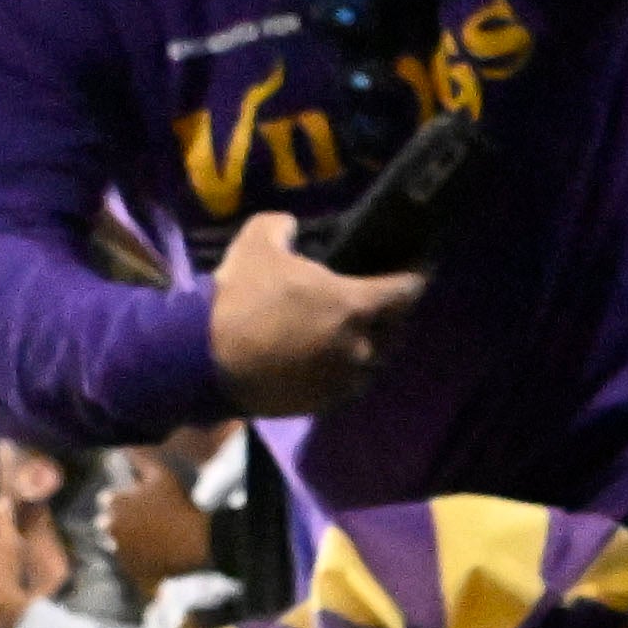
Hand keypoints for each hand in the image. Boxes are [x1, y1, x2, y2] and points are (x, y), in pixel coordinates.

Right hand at [205, 209, 422, 414]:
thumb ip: (281, 225)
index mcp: (355, 304)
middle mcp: (362, 344)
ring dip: (370, 341)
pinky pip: (351, 380)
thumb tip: (293, 225)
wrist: (208, 360)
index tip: (420, 269)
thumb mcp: (256, 242)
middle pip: (395, 326)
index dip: (415, 276)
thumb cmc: (238, 298)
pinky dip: (348, 366)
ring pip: (374, 356)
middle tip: (379, 299)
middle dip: (390, 311)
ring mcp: (347, 377)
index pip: (406, 290)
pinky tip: (330, 355)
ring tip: (352, 328)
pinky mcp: (330, 401)